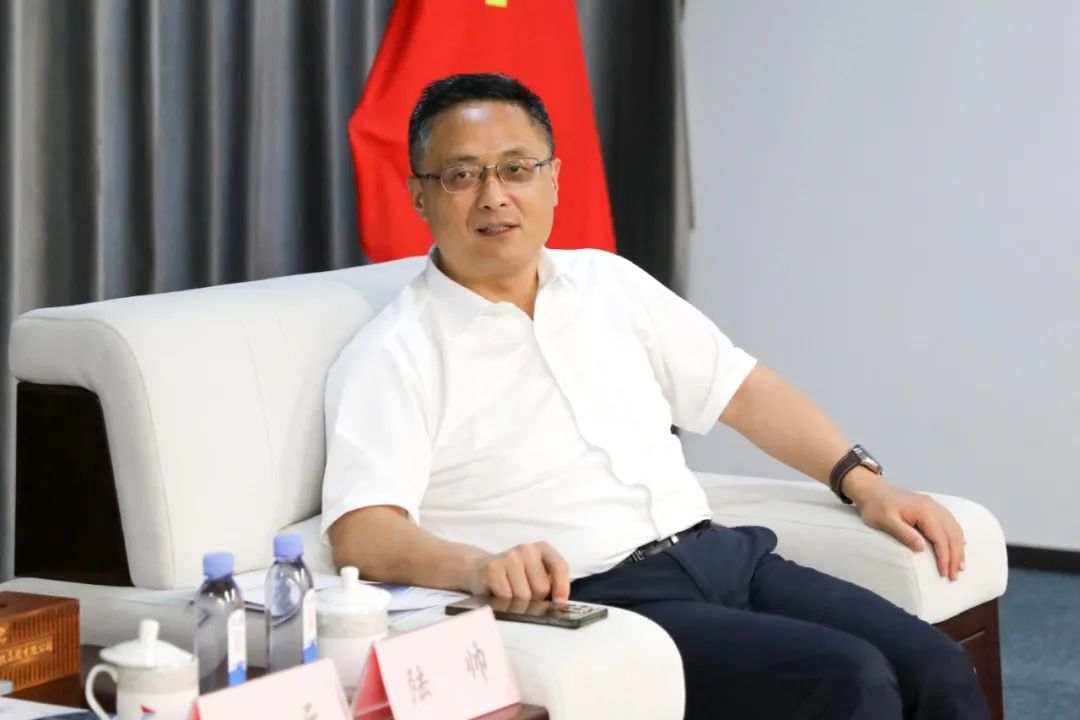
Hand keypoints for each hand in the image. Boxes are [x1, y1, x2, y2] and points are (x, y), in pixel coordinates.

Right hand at [467, 542, 570, 601]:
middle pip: (541, 588)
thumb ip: (551, 583)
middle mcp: (527, 549)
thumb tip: (558, 604)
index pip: (560, 567)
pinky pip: (506, 597)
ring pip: (524, 596)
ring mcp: (509, 557)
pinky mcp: (493, 568)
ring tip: (511, 593)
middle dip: (536, 599)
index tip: (559, 602)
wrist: (480, 568)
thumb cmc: (515, 575)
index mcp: (543, 549)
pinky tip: (499, 593)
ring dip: (519, 603)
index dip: (562, 587)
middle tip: (525, 594)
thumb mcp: (537, 574)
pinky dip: (504, 602)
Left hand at [844, 470, 965, 580]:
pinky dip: (956, 536)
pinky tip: (959, 546)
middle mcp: (933, 507)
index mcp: (923, 511)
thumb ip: (904, 534)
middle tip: (954, 575)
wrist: (872, 489)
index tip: (945, 573)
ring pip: (954, 528)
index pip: (940, 537)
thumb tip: (922, 548)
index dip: (944, 557)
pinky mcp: (932, 506)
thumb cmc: (876, 507)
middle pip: (952, 534)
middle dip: (955, 556)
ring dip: (958, 547)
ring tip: (959, 566)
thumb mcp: (885, 521)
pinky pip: (951, 522)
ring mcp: (934, 505)